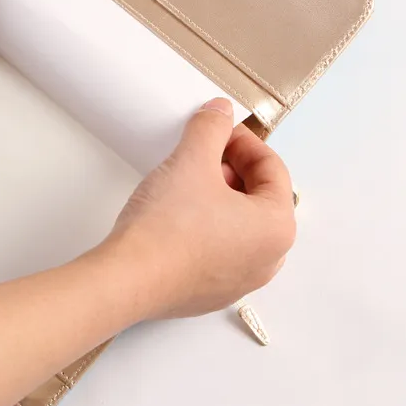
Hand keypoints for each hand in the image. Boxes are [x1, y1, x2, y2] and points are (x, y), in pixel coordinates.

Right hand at [100, 98, 295, 318]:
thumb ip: (211, 128)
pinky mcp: (211, 292)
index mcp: (277, 226)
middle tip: (201, 154)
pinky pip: (218, 248)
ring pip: (238, 224)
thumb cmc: (167, 227)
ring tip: (186, 182)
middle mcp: (268, 259)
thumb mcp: (191, 160)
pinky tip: (177, 215)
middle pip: (258, 197)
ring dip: (218, 197)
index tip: (218, 130)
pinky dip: (205, 226)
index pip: (272, 168)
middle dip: (231, 169)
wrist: (128, 278)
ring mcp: (240, 281)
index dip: (242, 141)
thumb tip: (219, 112)